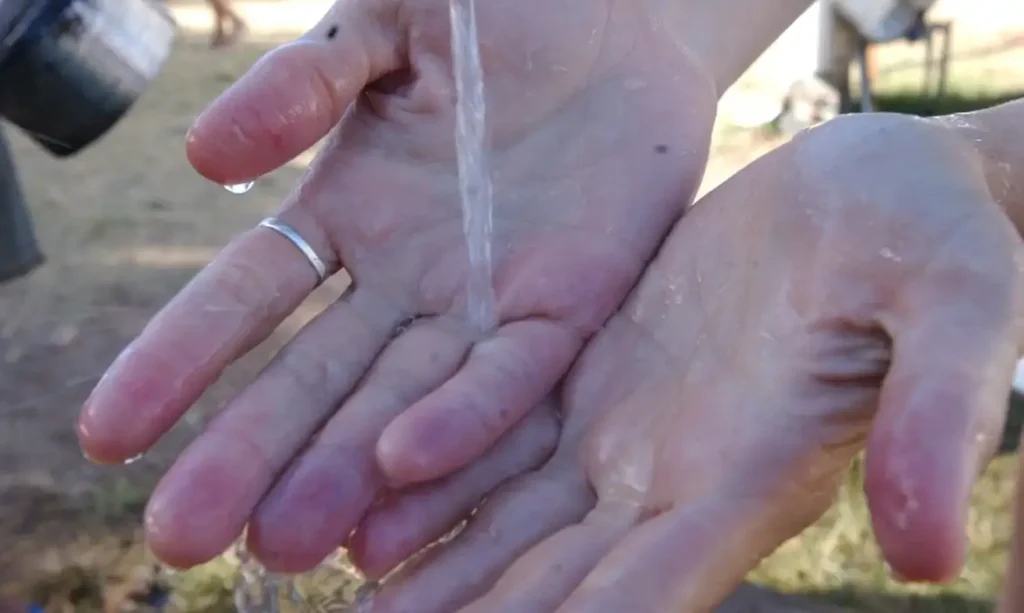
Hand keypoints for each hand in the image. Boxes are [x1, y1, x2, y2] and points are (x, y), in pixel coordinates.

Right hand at [76, 0, 717, 571]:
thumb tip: (204, 158)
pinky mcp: (568, 306)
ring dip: (344, 472)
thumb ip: (302, 84)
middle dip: (250, 455)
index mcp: (348, 214)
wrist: (620, 12)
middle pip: (315, 378)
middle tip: (183, 538)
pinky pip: (512, 374)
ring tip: (284, 548)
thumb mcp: (382, 29)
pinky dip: (461, 420)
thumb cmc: (497, 12)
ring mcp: (485, 300)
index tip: (109, 435)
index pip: (247, 301)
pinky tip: (402, 468)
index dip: (178, 363)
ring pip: (403, 399)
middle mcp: (407, 278)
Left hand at [348, 112, 1022, 612]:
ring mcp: (631, 432)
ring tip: (358, 605)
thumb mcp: (955, 302)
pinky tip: (375, 510)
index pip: (653, 587)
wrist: (873, 188)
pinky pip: (505, 438)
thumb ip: (936, 414)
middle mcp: (680, 476)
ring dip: (439, 570)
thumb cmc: (933, 233)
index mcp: (756, 476)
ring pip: (516, 521)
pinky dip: (440, 478)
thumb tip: (929, 554)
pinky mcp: (595, 377)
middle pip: (562, 580)